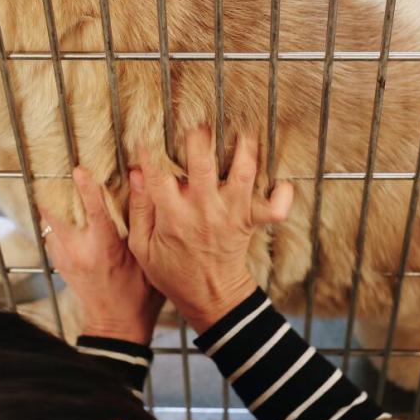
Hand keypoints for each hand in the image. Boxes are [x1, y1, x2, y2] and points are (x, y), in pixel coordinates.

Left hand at [41, 167, 164, 345]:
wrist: (115, 327)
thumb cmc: (138, 296)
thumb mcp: (148, 261)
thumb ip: (144, 223)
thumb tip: (144, 188)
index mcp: (103, 250)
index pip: (93, 212)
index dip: (86, 188)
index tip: (79, 169)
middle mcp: (78, 253)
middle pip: (55, 214)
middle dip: (55, 191)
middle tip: (57, 170)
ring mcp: (64, 259)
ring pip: (49, 223)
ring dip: (53, 205)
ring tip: (59, 185)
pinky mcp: (59, 264)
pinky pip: (51, 235)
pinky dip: (55, 221)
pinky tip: (66, 214)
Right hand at [127, 127, 293, 333]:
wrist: (210, 297)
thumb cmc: (173, 271)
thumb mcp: (143, 247)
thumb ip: (139, 210)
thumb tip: (137, 174)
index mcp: (173, 217)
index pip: (158, 177)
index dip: (150, 153)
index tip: (146, 137)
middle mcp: (203, 211)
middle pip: (203, 166)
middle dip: (201, 139)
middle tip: (199, 122)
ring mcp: (230, 215)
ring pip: (242, 175)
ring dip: (246, 150)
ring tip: (243, 129)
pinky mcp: (250, 222)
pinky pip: (274, 208)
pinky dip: (283, 194)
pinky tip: (282, 180)